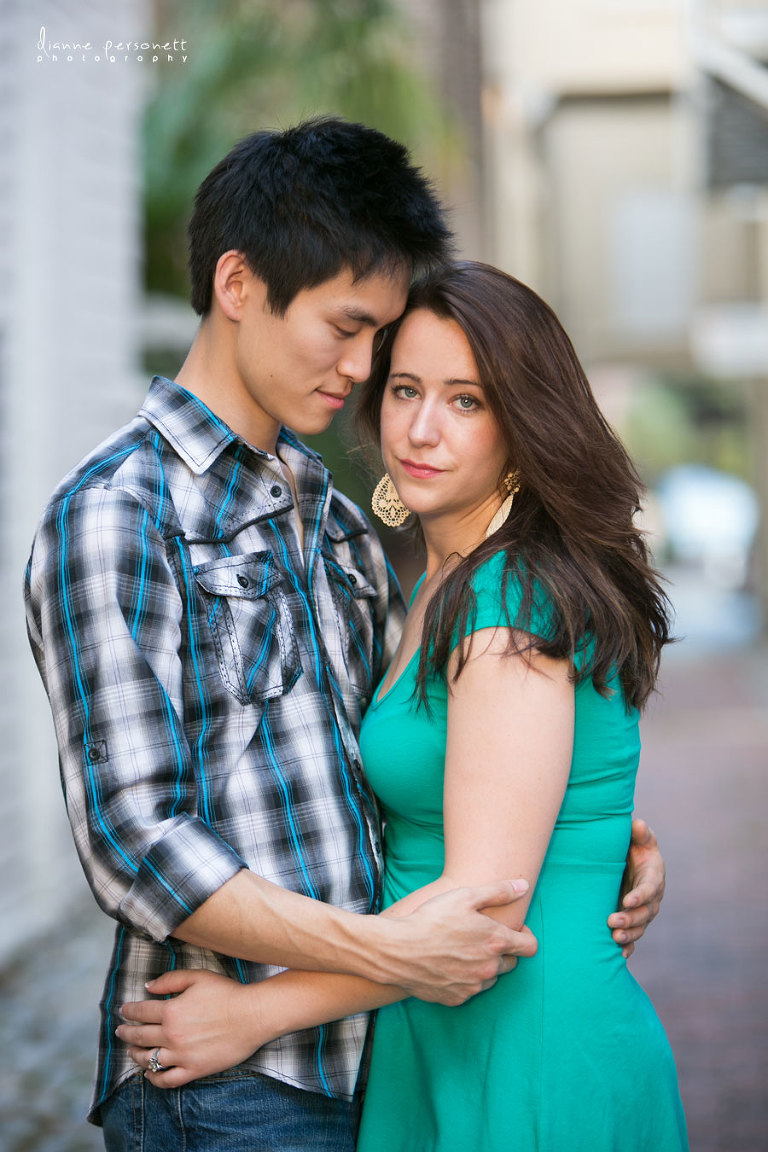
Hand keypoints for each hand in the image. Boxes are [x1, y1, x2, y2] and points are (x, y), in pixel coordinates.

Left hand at [116, 969, 267, 1087]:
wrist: (252, 1016)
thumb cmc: (227, 993)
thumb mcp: (198, 977)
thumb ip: (171, 980)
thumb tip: (148, 986)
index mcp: (171, 1011)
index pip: (141, 1012)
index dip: (129, 1011)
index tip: (123, 1011)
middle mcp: (172, 1035)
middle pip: (140, 1036)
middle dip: (126, 1033)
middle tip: (120, 1031)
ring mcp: (182, 1055)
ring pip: (149, 1059)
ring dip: (136, 1055)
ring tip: (132, 1051)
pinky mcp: (193, 1070)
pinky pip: (167, 1080)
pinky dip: (154, 1078)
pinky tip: (149, 1074)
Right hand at [377, 880, 537, 1005]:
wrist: (398, 950)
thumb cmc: (432, 918)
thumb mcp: (465, 896)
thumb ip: (499, 891)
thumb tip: (524, 885)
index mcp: (496, 942)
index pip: (530, 947)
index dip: (525, 936)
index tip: (513, 930)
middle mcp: (490, 968)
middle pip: (511, 963)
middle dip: (502, 952)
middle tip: (481, 938)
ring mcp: (473, 986)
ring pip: (490, 978)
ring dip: (484, 966)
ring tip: (462, 951)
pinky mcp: (457, 999)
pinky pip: (469, 989)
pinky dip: (465, 979)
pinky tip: (448, 965)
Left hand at [608, 818, 665, 958]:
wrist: (628, 859)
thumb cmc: (634, 845)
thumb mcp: (639, 836)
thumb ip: (639, 832)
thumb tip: (637, 825)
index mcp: (654, 876)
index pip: (650, 888)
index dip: (641, 895)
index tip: (628, 900)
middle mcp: (651, 897)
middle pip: (645, 912)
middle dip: (630, 918)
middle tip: (613, 921)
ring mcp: (643, 911)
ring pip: (640, 927)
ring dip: (628, 934)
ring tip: (614, 937)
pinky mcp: (633, 920)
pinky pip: (634, 937)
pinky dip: (628, 946)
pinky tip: (619, 955)